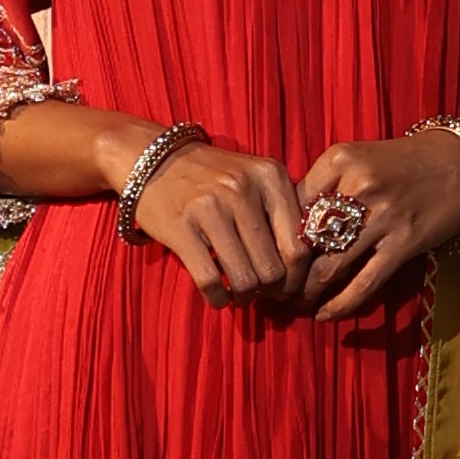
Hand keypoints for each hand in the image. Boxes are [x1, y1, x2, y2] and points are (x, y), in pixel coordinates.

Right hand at [129, 133, 319, 304]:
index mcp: (270, 176)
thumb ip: (283, 211)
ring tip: (241, 294)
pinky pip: (211, 282)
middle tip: (263, 293)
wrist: (153, 159)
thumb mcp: (255, 178)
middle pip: (274, 268)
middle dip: (271, 291)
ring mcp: (210, 209)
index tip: (288, 286)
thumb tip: (305, 267)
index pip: (299, 245)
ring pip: (245, 280)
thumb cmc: (213, 176)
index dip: (297, 277)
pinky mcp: (181, 229)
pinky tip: (219, 296)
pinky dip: (218, 299)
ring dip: (245, 297)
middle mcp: (243, 189)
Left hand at [290, 124, 459, 318]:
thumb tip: (282, 229)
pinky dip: (341, 304)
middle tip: (274, 288)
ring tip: (295, 303)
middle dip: (287, 271)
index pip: (292, 206)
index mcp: (340, 160)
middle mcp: (359, 186)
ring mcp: (384, 216)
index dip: (275, 237)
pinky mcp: (405, 243)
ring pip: (331, 266)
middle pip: (307, 239)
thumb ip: (321, 186)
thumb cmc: (399, 164)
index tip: (266, 257)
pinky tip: (325, 315)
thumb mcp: (356, 158)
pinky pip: (365, 282)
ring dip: (308, 292)